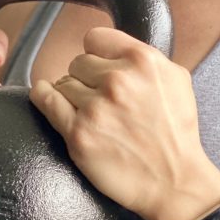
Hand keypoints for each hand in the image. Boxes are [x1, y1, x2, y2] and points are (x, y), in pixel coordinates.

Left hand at [29, 26, 219, 219]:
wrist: (172, 181)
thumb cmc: (176, 134)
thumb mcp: (175, 79)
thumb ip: (144, 57)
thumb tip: (113, 48)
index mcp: (142, 61)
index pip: (96, 39)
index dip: (98, 56)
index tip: (100, 70)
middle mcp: (117, 80)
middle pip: (78, 63)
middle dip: (87, 79)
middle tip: (102, 102)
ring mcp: (95, 108)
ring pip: (63, 83)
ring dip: (72, 96)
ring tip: (91, 115)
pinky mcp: (78, 134)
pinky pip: (46, 101)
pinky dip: (43, 96)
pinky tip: (44, 95)